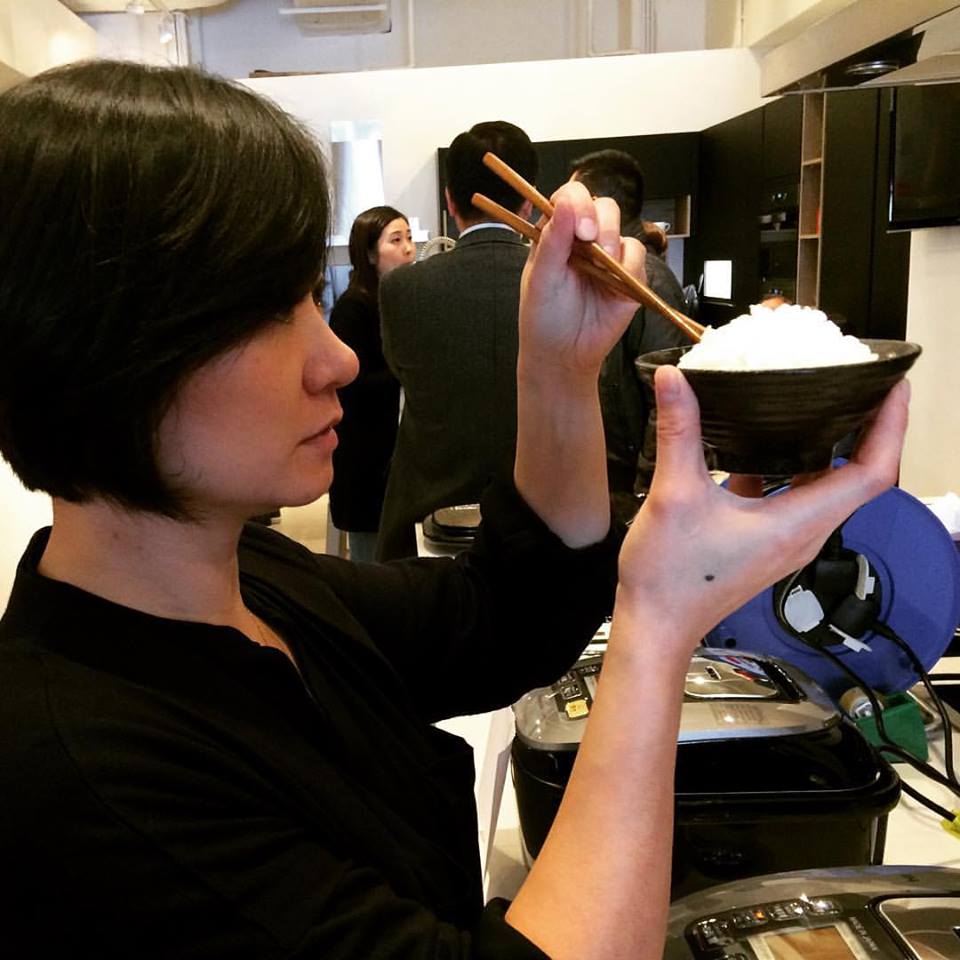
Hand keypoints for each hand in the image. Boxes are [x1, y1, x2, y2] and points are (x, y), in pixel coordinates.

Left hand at [518, 181, 645, 378]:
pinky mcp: (629, 275)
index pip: (570, 197)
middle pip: (603, 206)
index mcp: (556, 233)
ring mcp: (608, 255)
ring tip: (601, 269)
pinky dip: (630, 267)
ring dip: (614, 243)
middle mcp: (583, 239)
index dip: (579, 202)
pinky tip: (615, 286)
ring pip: (624, 227)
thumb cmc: (544, 317)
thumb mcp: (540, 279)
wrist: (564, 355)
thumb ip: (552, 241)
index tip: (580, 227)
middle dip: (601, 222)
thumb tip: (567, 203)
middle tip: (590, 243)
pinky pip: (639, 255)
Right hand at [616, 366, 909, 643]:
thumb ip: (679, 432)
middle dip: (871, 429)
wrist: (656, 623)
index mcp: (796, 524)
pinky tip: (771, 439)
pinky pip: (798, 495)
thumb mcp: (674, 495)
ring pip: (830, 486)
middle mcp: (802, 533)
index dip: (890, 427)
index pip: (872, 474)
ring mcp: (787, 538)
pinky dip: (798, 464)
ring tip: (829, 402)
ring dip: (837, 447)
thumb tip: (674, 380)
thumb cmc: (671, 577)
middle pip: (861, 477)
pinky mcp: (768, 539)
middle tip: (864, 382)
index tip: (893, 388)